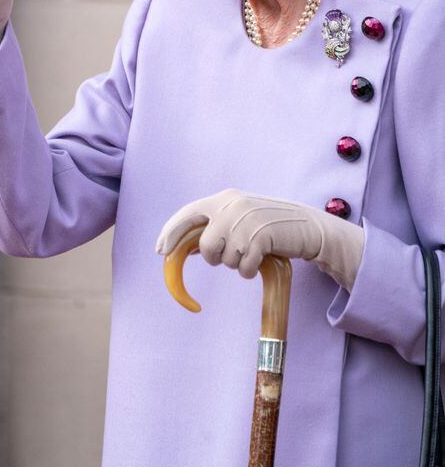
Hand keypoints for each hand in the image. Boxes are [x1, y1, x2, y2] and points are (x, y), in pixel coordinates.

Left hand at [155, 188, 364, 290]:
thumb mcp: (240, 218)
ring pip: (224, 259)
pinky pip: (242, 268)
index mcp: (225, 198)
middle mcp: (232, 206)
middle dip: (215, 258)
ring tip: (252, 251)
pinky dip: (249, 270)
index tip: (160, 250)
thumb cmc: (270, 225)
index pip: (188, 214)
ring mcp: (246, 222)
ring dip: (236, 264)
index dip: (171, 232)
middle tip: (232, 254)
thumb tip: (186, 248)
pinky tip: (261, 259)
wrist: (307, 225)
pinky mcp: (261, 238)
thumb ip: (215, 227)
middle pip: (206, 246)